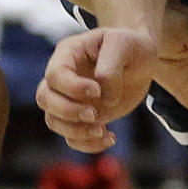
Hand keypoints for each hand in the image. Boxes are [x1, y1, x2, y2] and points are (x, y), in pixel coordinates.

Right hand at [35, 26, 156, 152]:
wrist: (142, 60)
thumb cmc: (130, 46)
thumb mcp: (123, 44)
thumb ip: (110, 68)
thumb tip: (103, 99)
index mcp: (68, 53)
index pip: (55, 74)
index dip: (72, 87)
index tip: (97, 91)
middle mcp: (63, 77)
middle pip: (44, 98)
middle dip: (67, 111)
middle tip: (94, 114)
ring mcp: (70, 99)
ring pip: (54, 121)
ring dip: (76, 131)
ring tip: (102, 130)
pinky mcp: (81, 118)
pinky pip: (72, 138)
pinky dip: (88, 144)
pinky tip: (109, 137)